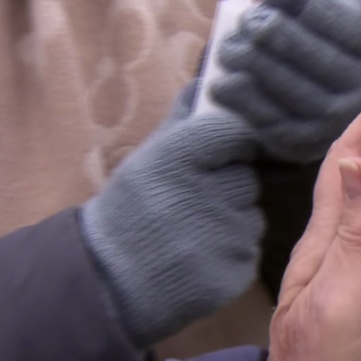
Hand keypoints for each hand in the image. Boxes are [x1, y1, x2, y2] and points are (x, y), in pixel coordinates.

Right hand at [81, 85, 261, 346]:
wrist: (109, 280)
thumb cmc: (129, 211)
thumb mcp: (146, 159)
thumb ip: (182, 121)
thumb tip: (209, 79)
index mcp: (179, 160)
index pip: (235, 133)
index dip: (231, 144)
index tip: (221, 154)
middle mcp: (204, 196)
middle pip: (246, 178)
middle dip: (228, 187)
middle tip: (194, 202)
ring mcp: (223, 237)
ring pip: (251, 215)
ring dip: (231, 220)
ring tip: (192, 231)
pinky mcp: (235, 271)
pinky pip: (248, 250)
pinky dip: (231, 252)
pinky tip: (199, 256)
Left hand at [213, 0, 360, 161]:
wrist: (330, 76)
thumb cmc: (339, 28)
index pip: (345, 29)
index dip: (310, 8)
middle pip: (320, 65)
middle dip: (280, 39)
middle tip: (251, 21)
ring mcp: (334, 124)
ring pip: (295, 97)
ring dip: (257, 71)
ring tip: (231, 48)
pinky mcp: (305, 145)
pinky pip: (274, 124)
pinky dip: (245, 104)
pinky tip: (224, 83)